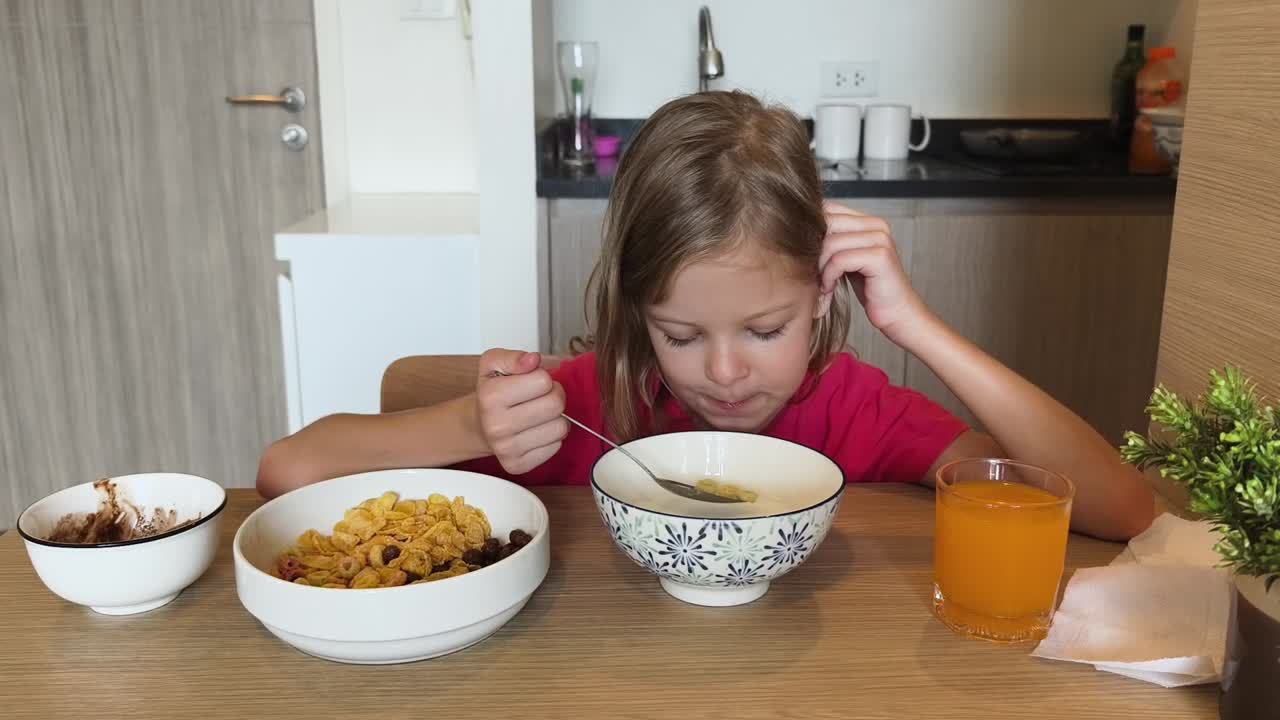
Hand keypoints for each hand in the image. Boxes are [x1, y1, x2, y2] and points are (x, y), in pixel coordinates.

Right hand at [475, 349, 567, 473]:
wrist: (478, 426)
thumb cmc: (491, 393)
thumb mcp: (493, 364)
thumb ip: (514, 357)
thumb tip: (533, 359)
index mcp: (491, 396)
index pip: (544, 381)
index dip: (543, 378)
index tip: (532, 382)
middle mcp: (497, 425)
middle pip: (555, 404)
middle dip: (554, 396)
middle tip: (540, 397)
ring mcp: (507, 449)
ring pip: (560, 427)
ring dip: (555, 418)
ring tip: (539, 414)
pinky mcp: (518, 465)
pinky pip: (556, 446)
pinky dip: (551, 437)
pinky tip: (535, 431)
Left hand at [819, 201, 929, 340]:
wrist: (897, 313)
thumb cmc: (870, 287)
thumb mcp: (847, 258)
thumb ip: (832, 240)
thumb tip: (800, 228)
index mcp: (868, 221)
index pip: (829, 209)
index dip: (810, 231)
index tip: (806, 255)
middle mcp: (877, 225)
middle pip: (827, 224)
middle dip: (813, 250)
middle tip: (811, 272)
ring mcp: (880, 239)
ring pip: (831, 243)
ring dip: (820, 268)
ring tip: (822, 284)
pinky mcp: (880, 256)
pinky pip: (839, 260)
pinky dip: (828, 276)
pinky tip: (829, 288)